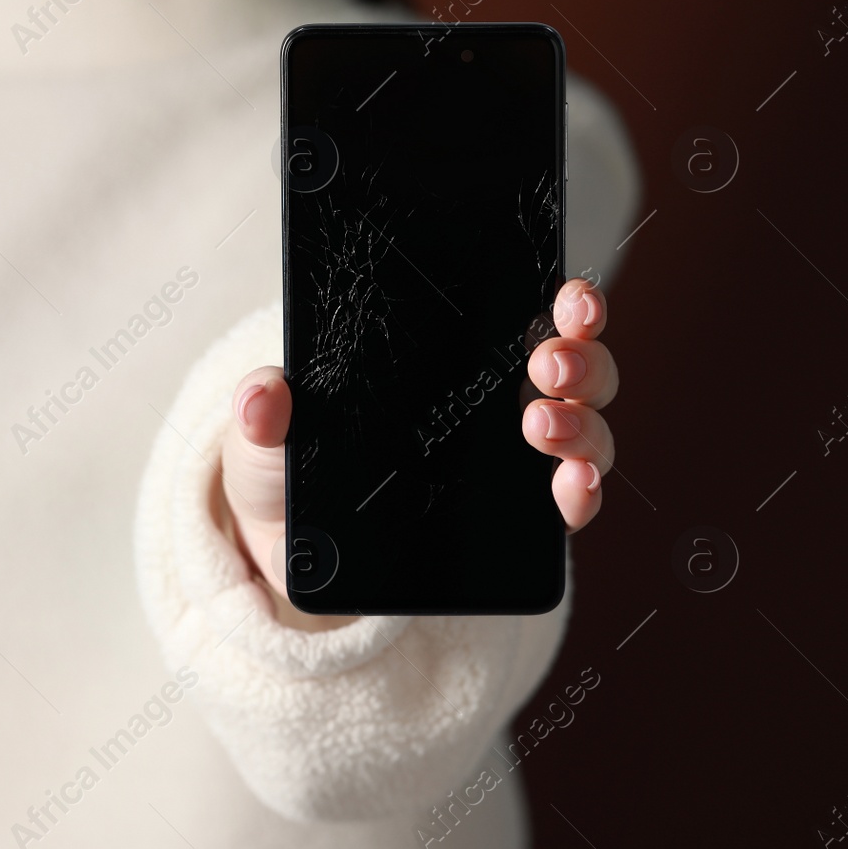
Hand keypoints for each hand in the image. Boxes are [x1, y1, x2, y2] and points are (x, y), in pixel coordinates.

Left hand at [217, 278, 616, 630]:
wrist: (289, 550)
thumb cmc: (287, 470)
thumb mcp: (265, 437)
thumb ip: (263, 413)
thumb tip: (264, 394)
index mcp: (450, 358)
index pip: (525, 315)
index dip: (565, 303)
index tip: (570, 297)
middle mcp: (497, 402)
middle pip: (573, 368)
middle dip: (579, 357)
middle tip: (547, 363)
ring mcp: (513, 462)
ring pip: (584, 429)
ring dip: (581, 423)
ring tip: (541, 425)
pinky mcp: (516, 522)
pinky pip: (570, 503)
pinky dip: (584, 493)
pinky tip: (573, 487)